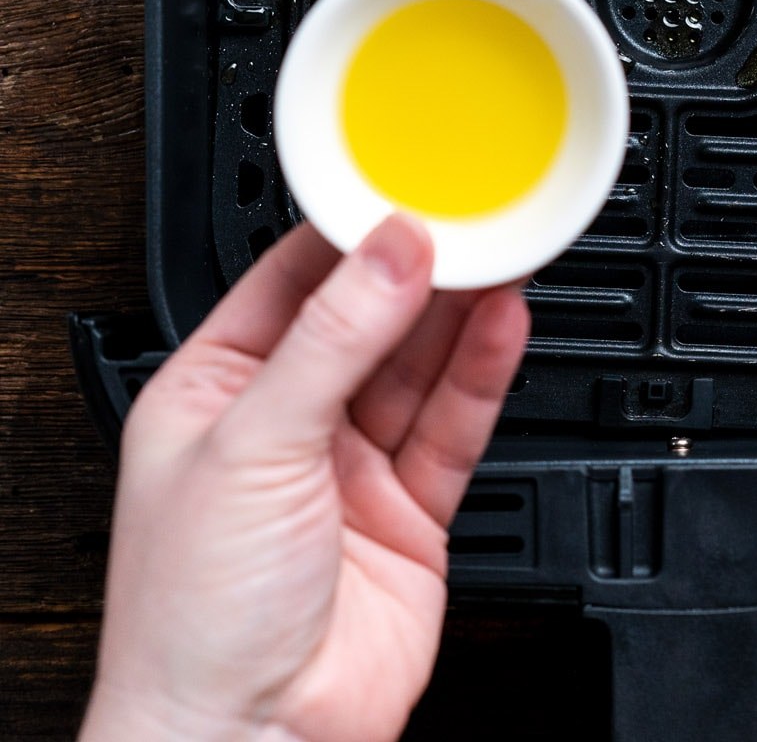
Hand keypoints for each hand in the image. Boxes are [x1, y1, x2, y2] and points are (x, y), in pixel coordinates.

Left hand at [81, 215, 529, 741]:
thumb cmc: (195, 619)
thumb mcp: (253, 444)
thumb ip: (333, 339)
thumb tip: (392, 250)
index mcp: (216, 391)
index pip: (292, 282)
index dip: (351, 236)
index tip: (406, 191)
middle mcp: (287, 423)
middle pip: (368, 319)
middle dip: (420, 270)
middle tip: (475, 216)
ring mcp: (352, 467)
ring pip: (419, 367)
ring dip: (461, 311)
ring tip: (505, 252)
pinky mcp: (410, 510)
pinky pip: (453, 424)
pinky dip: (483, 373)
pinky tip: (505, 323)